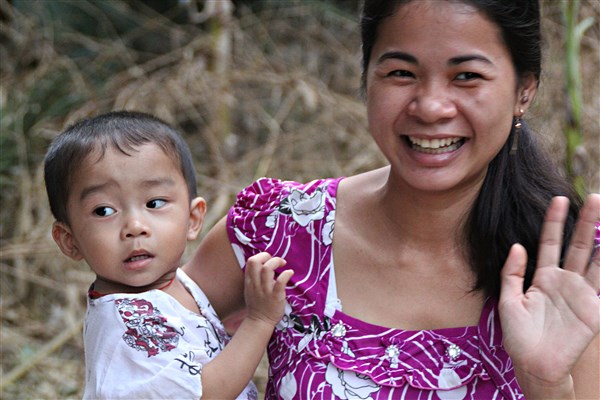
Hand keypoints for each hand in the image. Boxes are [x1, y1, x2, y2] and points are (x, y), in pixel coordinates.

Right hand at [244, 252, 292, 326]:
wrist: (260, 321)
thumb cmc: (257, 304)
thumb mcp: (250, 289)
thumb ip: (254, 277)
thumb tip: (264, 264)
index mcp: (249, 281)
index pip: (250, 261)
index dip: (261, 256)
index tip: (268, 259)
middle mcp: (255, 284)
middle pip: (256, 261)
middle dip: (267, 256)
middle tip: (276, 261)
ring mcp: (265, 290)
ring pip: (267, 269)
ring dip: (277, 262)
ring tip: (284, 265)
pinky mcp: (275, 296)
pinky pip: (280, 281)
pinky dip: (286, 274)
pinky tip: (290, 273)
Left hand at [499, 194, 598, 397]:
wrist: (534, 363)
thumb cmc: (518, 335)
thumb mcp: (508, 300)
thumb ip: (512, 273)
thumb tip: (518, 245)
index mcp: (542, 277)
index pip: (550, 242)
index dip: (554, 221)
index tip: (558, 198)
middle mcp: (564, 280)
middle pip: (576, 245)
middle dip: (584, 221)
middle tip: (594, 197)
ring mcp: (580, 293)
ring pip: (594, 259)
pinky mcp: (593, 307)